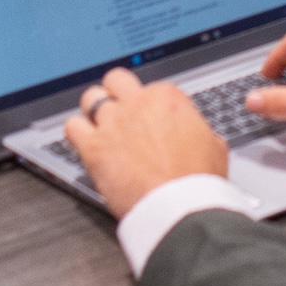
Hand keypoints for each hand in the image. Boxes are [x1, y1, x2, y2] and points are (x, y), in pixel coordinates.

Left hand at [61, 66, 228, 216]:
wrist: (180, 206)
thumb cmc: (198, 180)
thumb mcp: (214, 145)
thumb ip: (198, 130)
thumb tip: (196, 134)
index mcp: (167, 97)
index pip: (150, 88)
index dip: (149, 106)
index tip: (149, 120)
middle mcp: (137, 103)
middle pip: (116, 80)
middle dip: (116, 92)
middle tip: (119, 110)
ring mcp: (113, 123)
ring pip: (90, 98)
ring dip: (93, 110)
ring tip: (98, 125)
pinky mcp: (94, 147)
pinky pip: (72, 126)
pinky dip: (76, 132)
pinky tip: (84, 142)